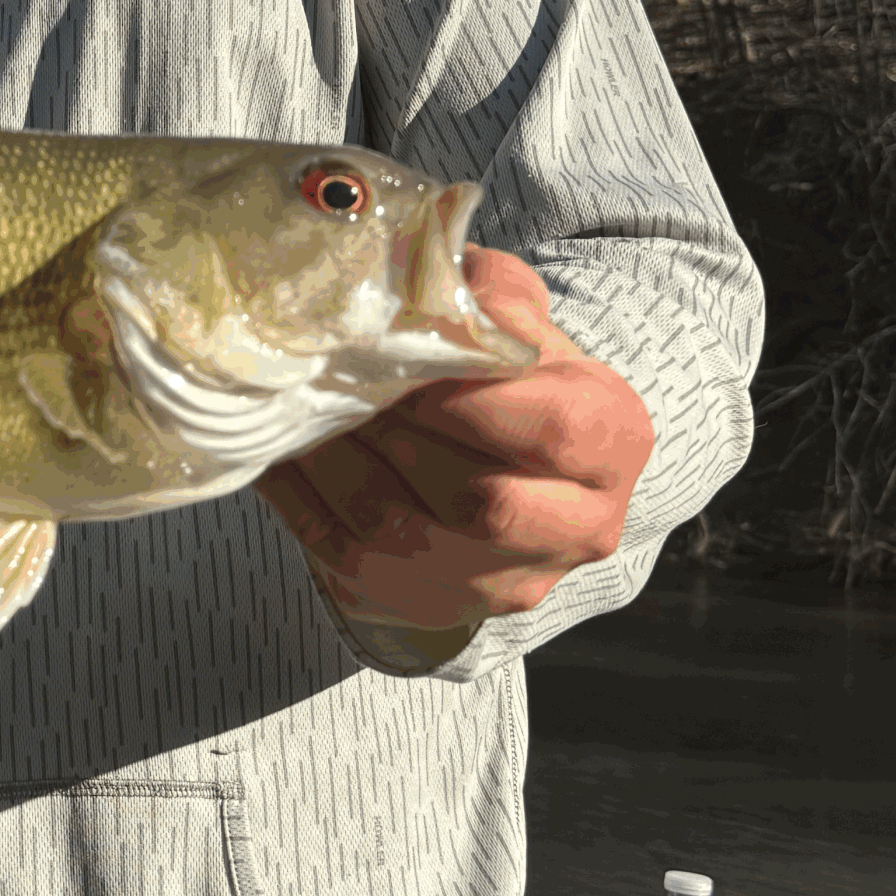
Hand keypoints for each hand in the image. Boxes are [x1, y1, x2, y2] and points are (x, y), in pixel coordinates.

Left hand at [255, 252, 653, 633]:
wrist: (506, 458)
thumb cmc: (511, 375)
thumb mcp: (515, 316)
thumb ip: (485, 296)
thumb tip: (425, 288)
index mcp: (613, 442)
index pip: (552, 430)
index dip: (470, 399)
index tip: (408, 362)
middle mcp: (579, 528)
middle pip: (484, 503)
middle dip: (397, 437)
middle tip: (340, 384)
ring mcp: (506, 582)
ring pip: (404, 537)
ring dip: (337, 466)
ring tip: (300, 410)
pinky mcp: (435, 606)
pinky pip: (352, 565)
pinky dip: (304, 503)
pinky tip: (282, 453)